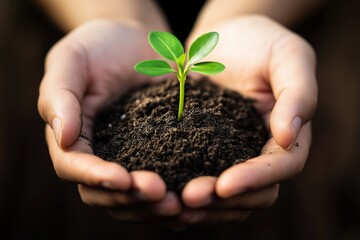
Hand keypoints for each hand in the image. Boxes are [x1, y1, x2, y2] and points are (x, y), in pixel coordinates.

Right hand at [38, 20, 180, 221]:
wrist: (138, 41)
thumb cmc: (99, 46)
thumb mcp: (71, 59)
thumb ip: (60, 96)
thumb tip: (63, 138)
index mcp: (74, 137)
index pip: (74, 167)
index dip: (96, 177)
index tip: (122, 178)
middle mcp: (101, 154)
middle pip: (106, 192)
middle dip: (131, 198)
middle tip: (160, 194)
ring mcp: (132, 157)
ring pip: (135, 197)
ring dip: (154, 207)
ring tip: (180, 204)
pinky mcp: (161, 152)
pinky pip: (166, 180)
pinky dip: (177, 192)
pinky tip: (198, 195)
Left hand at [178, 15, 316, 223]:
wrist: (222, 38)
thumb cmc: (261, 41)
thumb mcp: (288, 56)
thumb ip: (298, 94)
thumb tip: (289, 136)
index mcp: (286, 134)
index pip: (281, 166)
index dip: (256, 179)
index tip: (225, 185)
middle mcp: (259, 150)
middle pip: (254, 192)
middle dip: (224, 200)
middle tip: (190, 197)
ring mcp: (230, 153)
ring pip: (226, 195)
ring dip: (203, 204)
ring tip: (175, 201)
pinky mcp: (202, 149)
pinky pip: (197, 176)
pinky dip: (184, 188)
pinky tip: (164, 190)